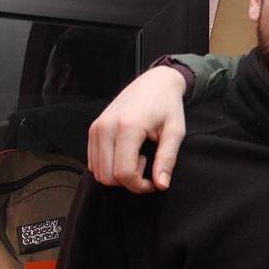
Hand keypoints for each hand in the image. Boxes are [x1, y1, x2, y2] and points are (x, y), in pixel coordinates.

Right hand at [88, 66, 187, 192]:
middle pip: (108, 176)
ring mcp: (97, 128)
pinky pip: (93, 161)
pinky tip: (127, 153)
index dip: (139, 186)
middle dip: (129, 181)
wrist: (155, 82)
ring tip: (137, 157)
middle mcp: (106, 127)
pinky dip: (109, 165)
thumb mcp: (175, 132)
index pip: (124, 173)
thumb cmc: (167, 105)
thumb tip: (161, 184)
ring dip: (118, 174)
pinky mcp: (93, 129)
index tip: (153, 182)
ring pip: (98, 171)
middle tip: (146, 166)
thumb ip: (167, 159)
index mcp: (128, 127)